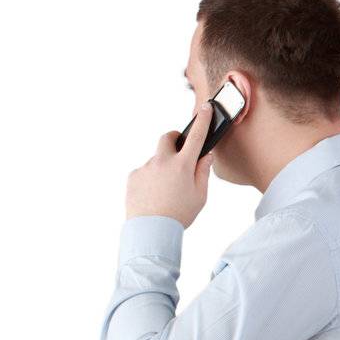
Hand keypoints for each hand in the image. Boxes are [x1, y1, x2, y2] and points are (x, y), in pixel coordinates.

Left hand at [125, 103, 213, 227]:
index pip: (196, 137)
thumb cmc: (179, 216)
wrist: (151, 230)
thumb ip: (203, 173)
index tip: (205, 109)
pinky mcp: (134, 176)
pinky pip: (145, 173)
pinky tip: (154, 197)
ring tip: (166, 193)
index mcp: (183, 165)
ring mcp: (146, 167)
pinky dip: (151, 181)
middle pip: (168, 137)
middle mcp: (163, 161)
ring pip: (157, 160)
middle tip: (180, 151)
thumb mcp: (200, 197)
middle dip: (174, 139)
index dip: (202, 121)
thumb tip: (205, 156)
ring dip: (163, 169)